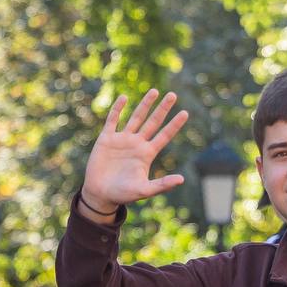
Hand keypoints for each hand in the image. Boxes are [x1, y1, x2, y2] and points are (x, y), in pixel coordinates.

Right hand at [79, 89, 189, 216]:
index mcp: (147, 154)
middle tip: (173, 95)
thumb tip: (182, 179)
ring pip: (136, 117)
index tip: (185, 112)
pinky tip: (124, 98)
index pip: (164, 135)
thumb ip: (162, 184)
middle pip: (153, 122)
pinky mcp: (106, 138)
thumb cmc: (123, 194)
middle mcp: (137, 143)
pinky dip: (118, 109)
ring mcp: (122, 139)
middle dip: (163, 108)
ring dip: (145, 104)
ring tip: (155, 91)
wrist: (100, 193)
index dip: (174, 124)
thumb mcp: (145, 190)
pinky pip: (113, 120)